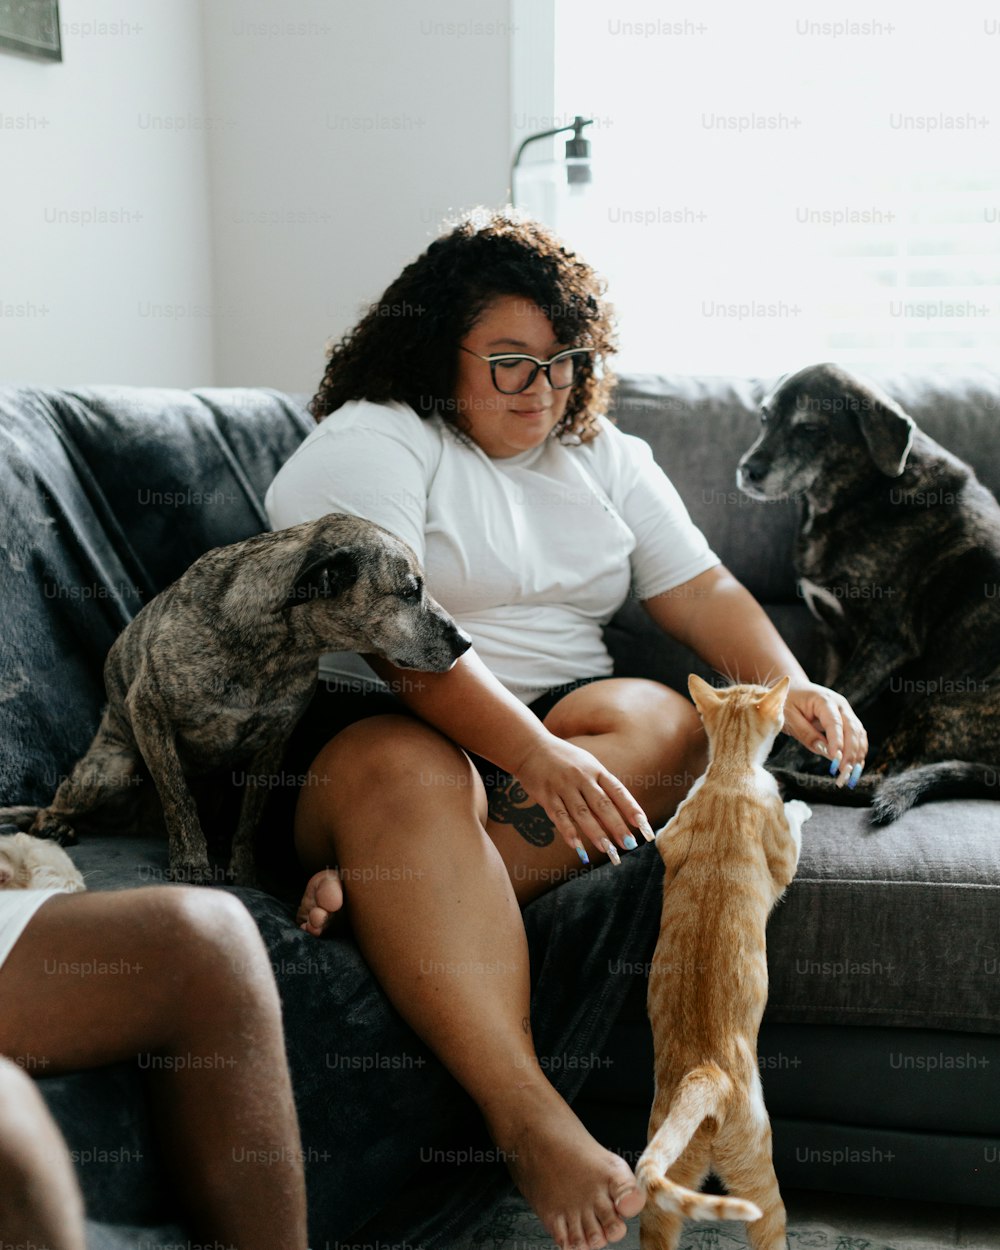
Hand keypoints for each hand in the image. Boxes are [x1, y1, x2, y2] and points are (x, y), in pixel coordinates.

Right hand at [511, 734, 654, 863]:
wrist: (531, 747)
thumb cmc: (564, 761)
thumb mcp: (587, 767)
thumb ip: (600, 790)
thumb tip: (617, 820)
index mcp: (596, 770)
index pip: (618, 792)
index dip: (632, 810)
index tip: (644, 827)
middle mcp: (581, 778)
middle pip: (602, 805)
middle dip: (617, 826)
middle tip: (629, 845)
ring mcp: (563, 786)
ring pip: (582, 813)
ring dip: (596, 833)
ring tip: (609, 851)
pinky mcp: (546, 796)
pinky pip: (559, 817)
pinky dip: (568, 832)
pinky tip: (577, 847)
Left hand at [783, 682, 867, 788]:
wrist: (794, 688)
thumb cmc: (788, 702)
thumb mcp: (790, 718)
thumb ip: (806, 734)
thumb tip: (826, 752)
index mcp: (824, 700)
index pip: (835, 723)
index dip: (837, 743)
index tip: (836, 761)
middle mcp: (840, 704)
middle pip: (852, 729)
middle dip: (850, 753)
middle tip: (844, 773)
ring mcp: (846, 711)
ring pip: (859, 734)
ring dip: (857, 755)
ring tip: (850, 774)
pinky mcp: (847, 719)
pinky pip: (857, 736)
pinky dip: (857, 751)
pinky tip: (854, 767)